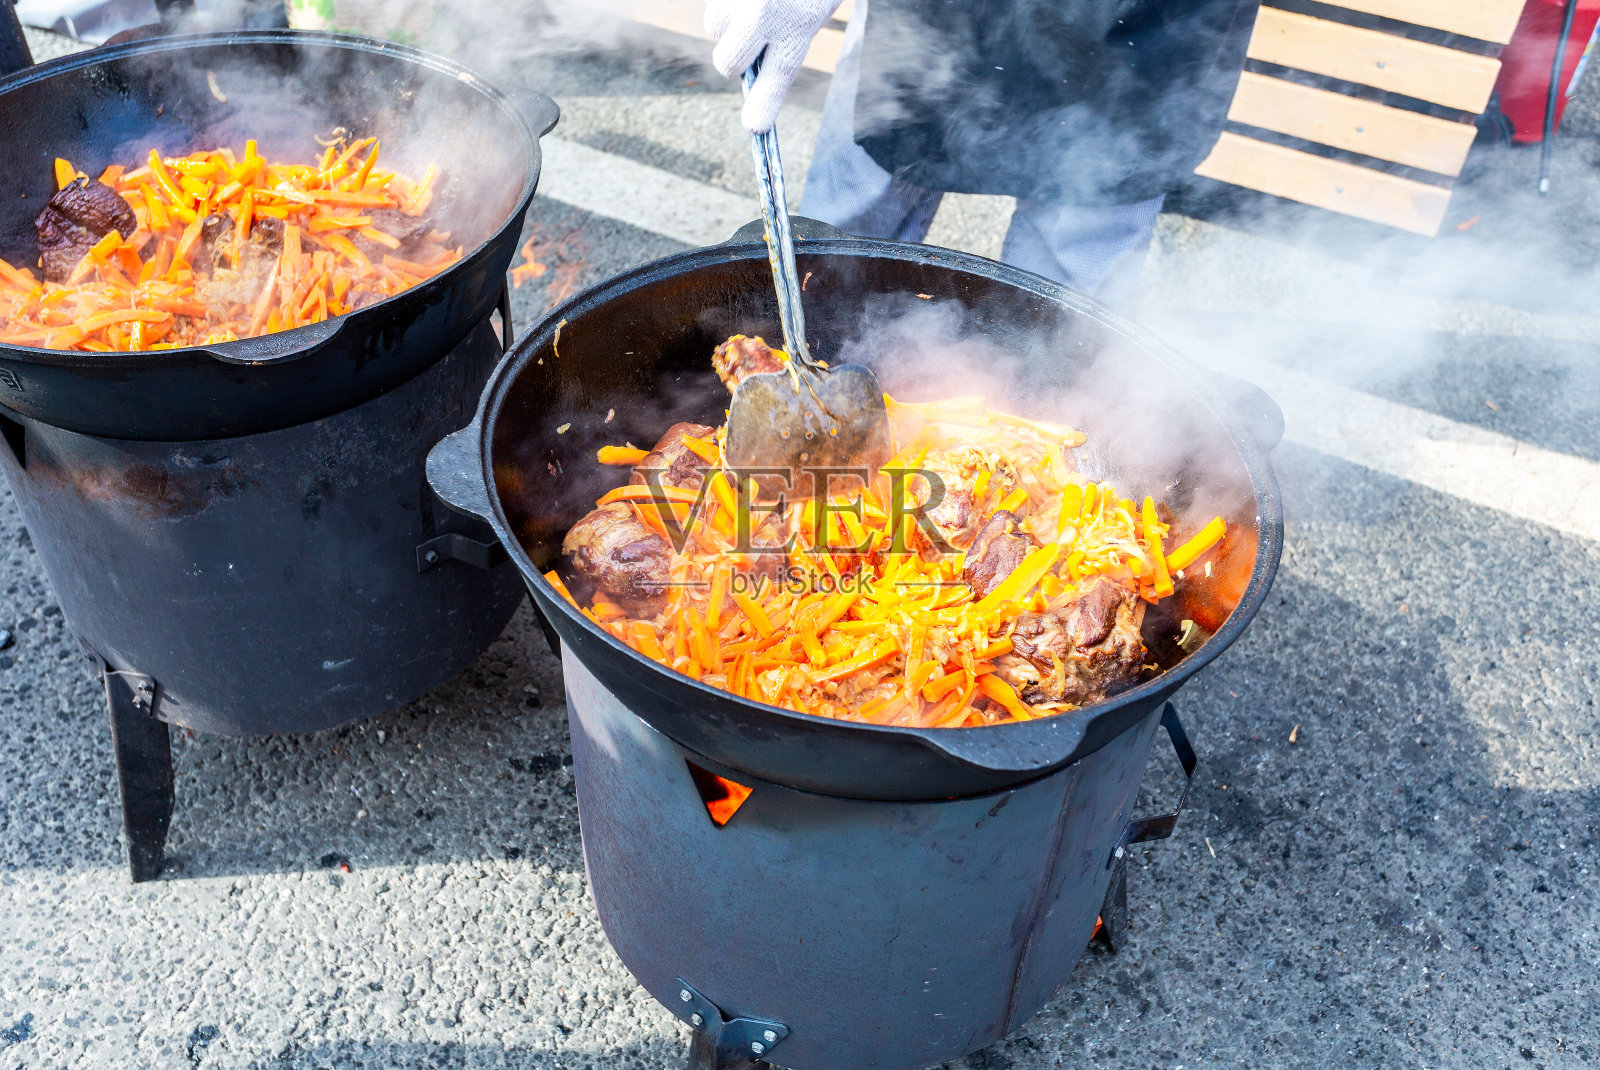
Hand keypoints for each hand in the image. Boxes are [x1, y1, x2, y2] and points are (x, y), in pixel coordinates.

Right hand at [706, 0, 843, 131]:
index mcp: (799, 23)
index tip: (755, 126)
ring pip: (716, 27)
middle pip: (728, 61)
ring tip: (753, 3)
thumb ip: (792, 37)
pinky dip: (727, 1)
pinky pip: (715, 6)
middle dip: (732, 60)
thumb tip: (759, 69)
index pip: (779, 74)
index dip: (765, 104)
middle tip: (748, 47)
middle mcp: (765, 12)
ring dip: (728, 23)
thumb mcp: (814, 6)